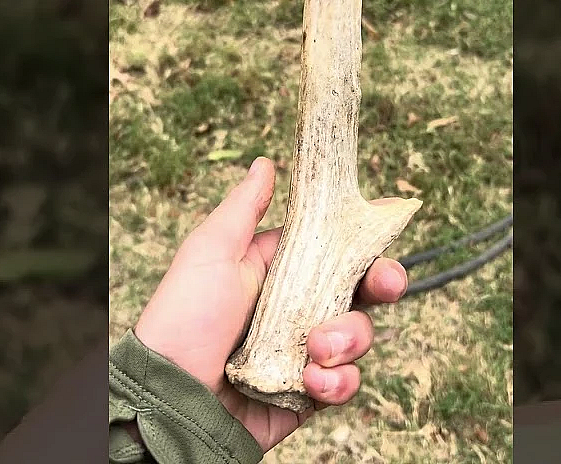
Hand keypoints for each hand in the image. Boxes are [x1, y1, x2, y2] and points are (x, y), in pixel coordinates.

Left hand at [133, 156, 408, 451]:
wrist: (173, 396)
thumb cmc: (185, 317)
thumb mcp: (212, 251)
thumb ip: (245, 208)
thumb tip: (266, 163)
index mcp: (279, 272)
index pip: (336, 252)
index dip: (366, 245)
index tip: (387, 235)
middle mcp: (297, 310)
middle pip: (360, 291)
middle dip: (381, 285)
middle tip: (386, 284)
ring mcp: (304, 352)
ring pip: (358, 336)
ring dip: (348, 338)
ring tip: (316, 348)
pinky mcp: (307, 393)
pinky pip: (345, 383)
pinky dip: (337, 381)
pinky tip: (311, 381)